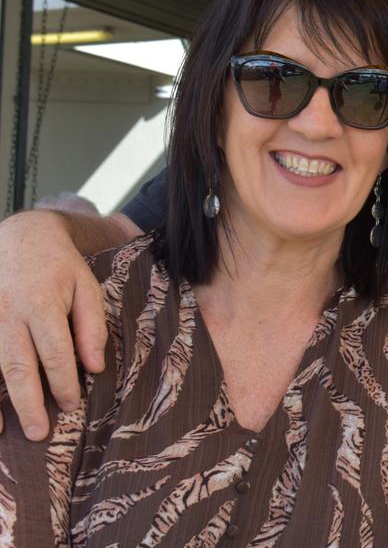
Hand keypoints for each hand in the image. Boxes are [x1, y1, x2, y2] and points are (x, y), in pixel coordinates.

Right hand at [0, 210, 107, 438]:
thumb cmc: (59, 267)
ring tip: (4, 431)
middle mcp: (8, 314)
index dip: (65, 383)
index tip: (73, 405)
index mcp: (42, 304)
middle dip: (29, 402)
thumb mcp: (87, 287)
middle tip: (39, 433)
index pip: (55, 353)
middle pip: (17, 365)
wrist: (20, 237)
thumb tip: (96, 368)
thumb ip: (92, 327)